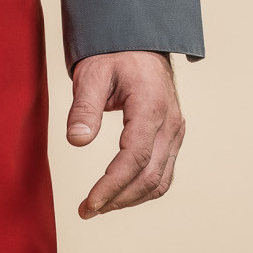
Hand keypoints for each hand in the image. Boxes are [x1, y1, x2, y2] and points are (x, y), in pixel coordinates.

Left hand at [67, 51, 184, 217]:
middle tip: (86, 210)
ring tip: (99, 206)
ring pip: (160, 180)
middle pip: (149, 176)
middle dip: (117, 199)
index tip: (89, 204)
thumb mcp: (92, 74)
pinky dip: (142, 189)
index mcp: (151, 107)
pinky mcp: (173, 137)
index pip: (135, 158)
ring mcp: (175, 131)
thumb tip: (77, 140)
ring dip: (130, 199)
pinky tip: (118, 194)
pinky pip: (163, 172)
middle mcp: (171, 123)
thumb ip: (84, 107)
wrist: (139, 42)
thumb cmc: (114, 55)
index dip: (112, 186)